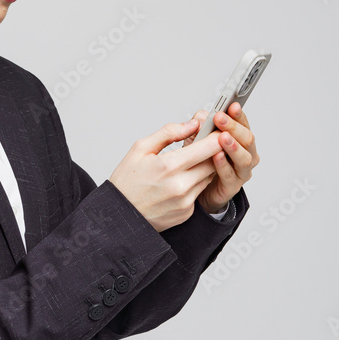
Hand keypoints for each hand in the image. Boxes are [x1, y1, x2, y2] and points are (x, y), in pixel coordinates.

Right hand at [109, 119, 223, 232]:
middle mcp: (181, 185)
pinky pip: (198, 192)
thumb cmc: (126, 181)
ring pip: (208, 177)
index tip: (218, 130)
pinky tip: (178, 182)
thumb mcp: (140, 148)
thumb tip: (191, 124)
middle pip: (214, 162)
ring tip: (186, 163)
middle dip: (213, 151)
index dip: (217, 137)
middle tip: (204, 144)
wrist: (120, 214)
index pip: (208, 147)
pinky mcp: (186, 212)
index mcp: (169, 165)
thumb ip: (168, 133)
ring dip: (203, 167)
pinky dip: (194, 184)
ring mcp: (185, 201)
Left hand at [183, 102, 258, 212]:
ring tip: (222, 137)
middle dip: (234, 127)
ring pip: (245, 158)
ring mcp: (242, 171)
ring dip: (233, 146)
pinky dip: (223, 165)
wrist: (197, 188)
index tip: (231, 104)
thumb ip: (200, 126)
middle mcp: (246, 154)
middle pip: (247, 139)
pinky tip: (216, 156)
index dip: (238, 114)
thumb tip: (201, 116)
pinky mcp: (233, 186)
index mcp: (240, 139)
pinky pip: (230, 175)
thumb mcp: (197, 138)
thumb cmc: (201, 160)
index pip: (243, 124)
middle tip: (220, 118)